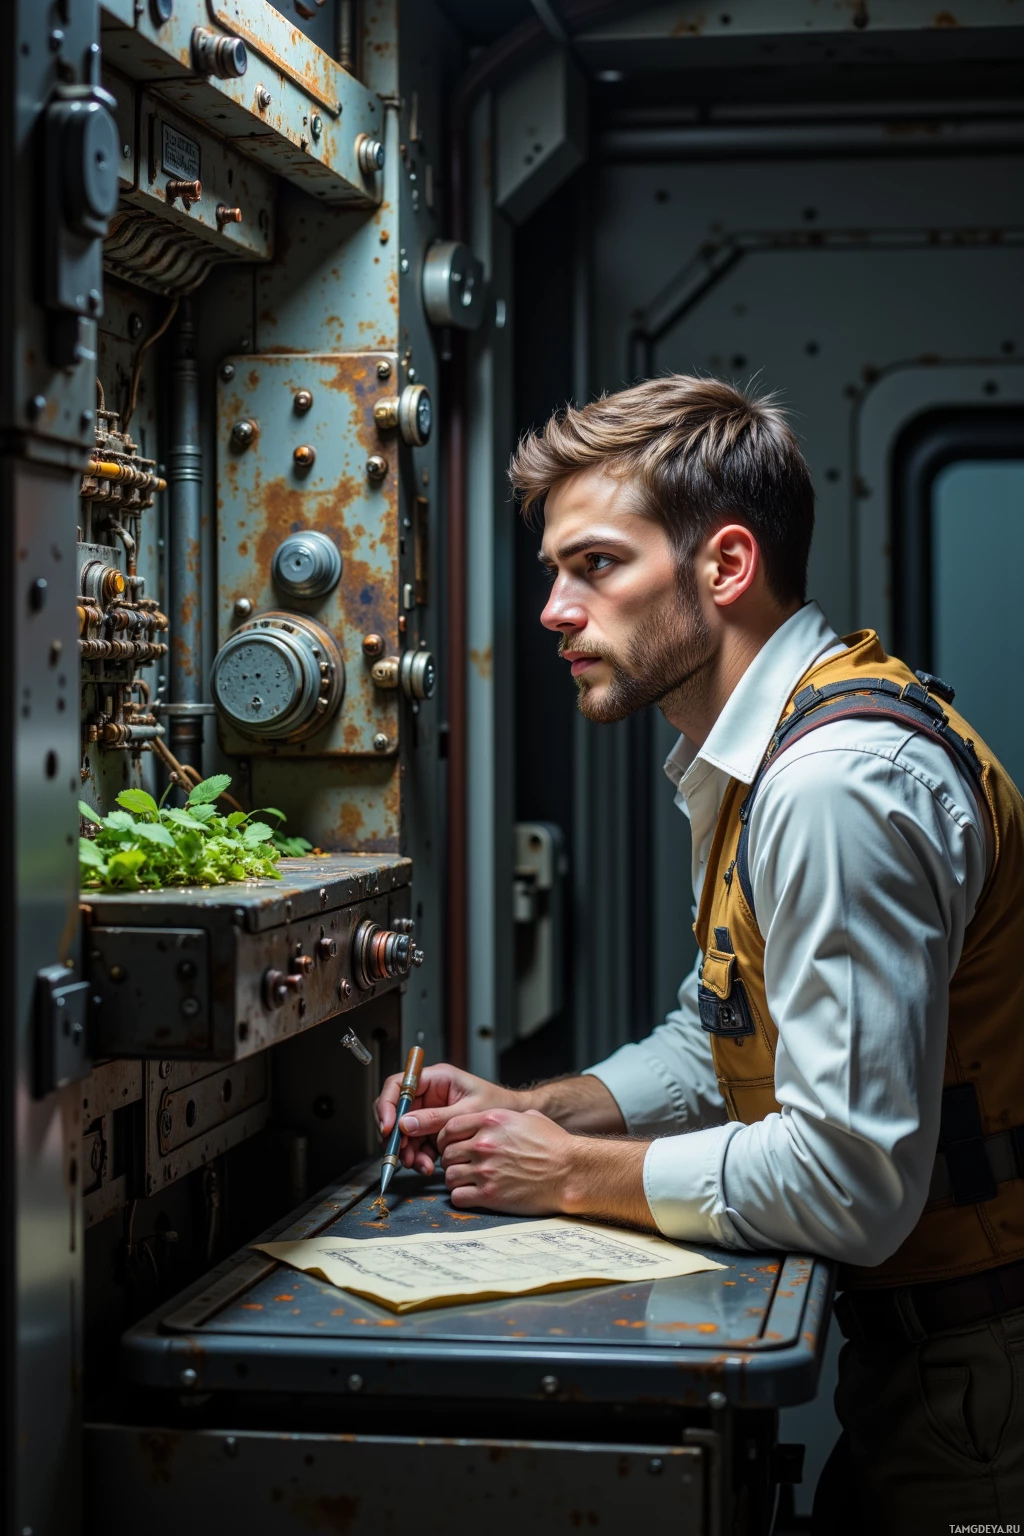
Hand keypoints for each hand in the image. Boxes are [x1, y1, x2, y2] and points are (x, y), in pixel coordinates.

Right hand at [374, 1062, 521, 1175]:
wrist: (517, 1119)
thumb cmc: (499, 1105)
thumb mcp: (468, 1112)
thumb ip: (436, 1118)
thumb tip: (403, 1125)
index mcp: (436, 1079)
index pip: (399, 1085)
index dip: (387, 1104)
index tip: (388, 1127)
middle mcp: (429, 1093)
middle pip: (396, 1110)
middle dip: (395, 1134)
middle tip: (400, 1153)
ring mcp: (429, 1112)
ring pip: (404, 1130)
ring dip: (407, 1149)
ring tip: (419, 1164)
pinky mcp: (433, 1129)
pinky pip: (416, 1142)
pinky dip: (417, 1156)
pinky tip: (426, 1165)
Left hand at [438, 1108, 574, 1214]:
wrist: (571, 1172)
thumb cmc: (555, 1145)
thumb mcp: (530, 1118)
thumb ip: (506, 1116)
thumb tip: (497, 1119)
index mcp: (492, 1121)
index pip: (450, 1127)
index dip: (447, 1138)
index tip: (452, 1146)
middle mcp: (485, 1144)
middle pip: (447, 1153)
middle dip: (452, 1160)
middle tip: (462, 1166)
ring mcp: (486, 1170)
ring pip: (449, 1176)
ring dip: (456, 1180)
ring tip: (468, 1182)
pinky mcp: (489, 1195)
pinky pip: (458, 1197)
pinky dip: (462, 1197)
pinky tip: (473, 1195)